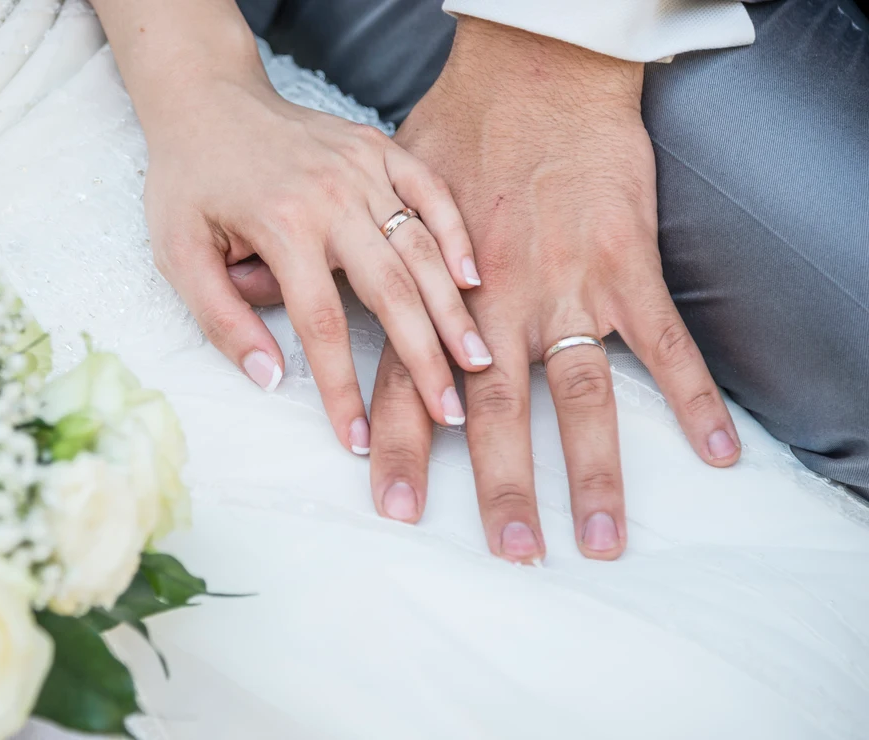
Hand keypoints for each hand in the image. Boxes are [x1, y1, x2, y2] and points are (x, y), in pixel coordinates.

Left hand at [142, 61, 490, 452]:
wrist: (207, 101)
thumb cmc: (190, 182)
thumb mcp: (179, 253)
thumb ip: (220, 317)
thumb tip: (269, 378)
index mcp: (282, 224)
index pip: (321, 325)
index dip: (342, 388)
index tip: (359, 439)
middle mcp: (331, 195)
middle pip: (392, 290)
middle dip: (424, 357)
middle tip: (449, 410)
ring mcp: (362, 167)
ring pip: (421, 246)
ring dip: (452, 308)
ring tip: (477, 360)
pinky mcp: (379, 149)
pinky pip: (430, 192)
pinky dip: (455, 234)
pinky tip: (474, 280)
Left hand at [369, 18, 740, 557]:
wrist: (533, 75)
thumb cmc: (451, 133)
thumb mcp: (369, 195)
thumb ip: (337, 262)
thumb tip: (265, 300)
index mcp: (433, 289)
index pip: (407, 383)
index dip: (398, 448)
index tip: (392, 509)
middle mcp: (496, 300)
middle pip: (494, 409)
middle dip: (500, 486)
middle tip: (510, 552)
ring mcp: (565, 286)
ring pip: (579, 392)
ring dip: (592, 468)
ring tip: (599, 538)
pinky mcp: (624, 264)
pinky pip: (664, 341)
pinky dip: (694, 396)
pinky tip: (718, 451)